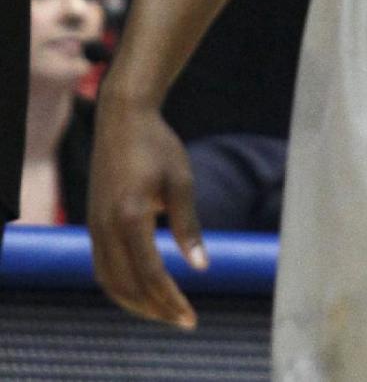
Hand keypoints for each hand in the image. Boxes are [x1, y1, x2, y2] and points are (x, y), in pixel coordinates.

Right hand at [88, 94, 206, 329]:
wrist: (122, 118)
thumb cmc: (157, 145)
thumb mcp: (181, 181)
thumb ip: (188, 226)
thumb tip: (201, 268)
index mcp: (130, 216)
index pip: (150, 274)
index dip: (170, 300)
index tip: (191, 318)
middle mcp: (106, 227)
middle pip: (127, 287)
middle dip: (155, 309)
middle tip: (183, 320)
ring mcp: (94, 226)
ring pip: (110, 282)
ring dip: (136, 303)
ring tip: (165, 311)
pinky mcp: (93, 223)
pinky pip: (102, 268)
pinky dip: (121, 287)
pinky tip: (143, 289)